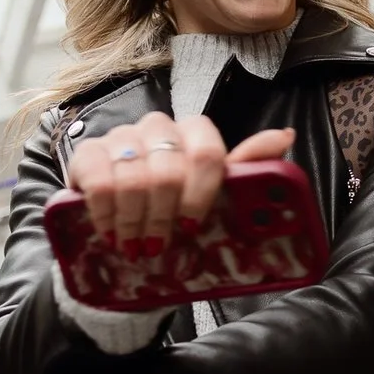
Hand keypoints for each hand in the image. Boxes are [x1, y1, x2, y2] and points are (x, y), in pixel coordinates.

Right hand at [65, 112, 296, 254]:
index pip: (206, 151)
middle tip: (159, 246)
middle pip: (168, 171)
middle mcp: (158, 127)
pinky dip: (108, 217)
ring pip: (134, 179)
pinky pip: (100, 185)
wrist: (122, 223)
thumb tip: (285, 136)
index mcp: (194, 133)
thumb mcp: (215, 195)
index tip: (192, 226)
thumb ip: (247, 167)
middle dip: (164, 218)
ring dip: (136, 223)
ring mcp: (121, 137)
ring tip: (136, 246)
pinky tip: (112, 233)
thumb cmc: (175, 208)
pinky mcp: (88, 153)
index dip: (201, 193)